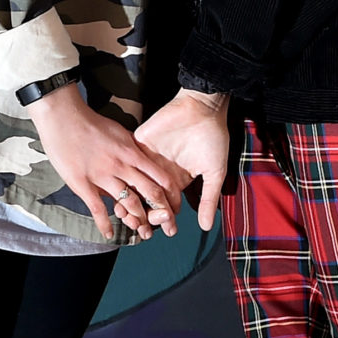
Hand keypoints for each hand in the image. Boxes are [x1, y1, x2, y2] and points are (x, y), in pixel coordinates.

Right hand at [26, 84, 188, 237]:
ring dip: (138, 221)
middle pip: (149, 193)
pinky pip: (97, 209)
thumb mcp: (120, 132)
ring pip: (128, 203)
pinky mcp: (83, 184)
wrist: (64, 117)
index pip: (159, 176)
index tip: (175, 206)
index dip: (170, 194)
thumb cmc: (91, 123)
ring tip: (143, 233)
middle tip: (166, 226)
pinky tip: (110, 234)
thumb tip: (144, 159)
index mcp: (132, 152)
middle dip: (160, 212)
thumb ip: (132, 148)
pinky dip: (105, 224)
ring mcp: (102, 176)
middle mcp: (121, 165)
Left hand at [136, 89, 231, 232]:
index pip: (167, 206)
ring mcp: (146, 160)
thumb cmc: (212, 138)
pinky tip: (122, 190)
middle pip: (147, 201)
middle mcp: (159, 173)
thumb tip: (205, 227)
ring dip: (131, 203)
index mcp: (176, 181)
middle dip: (146, 218)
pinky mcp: (137, 145)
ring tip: (130, 217)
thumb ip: (208, 199)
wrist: (202, 107)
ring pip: (133, 187)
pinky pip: (127, 164)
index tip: (169, 231)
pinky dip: (124, 179)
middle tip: (145, 230)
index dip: (167, 220)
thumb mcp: (214, 172)